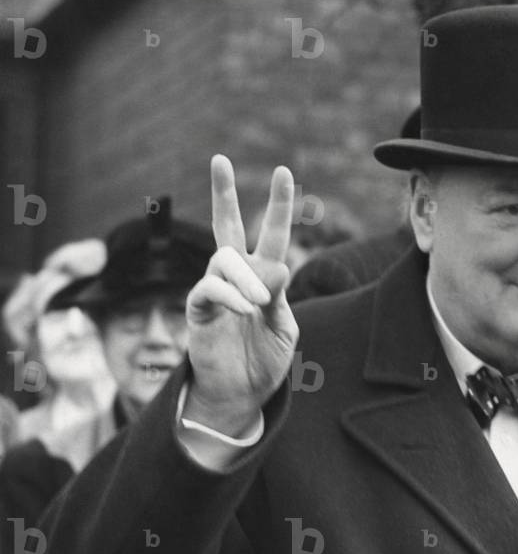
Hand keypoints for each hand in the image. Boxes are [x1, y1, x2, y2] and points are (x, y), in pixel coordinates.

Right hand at [184, 155, 298, 434]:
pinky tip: (245, 309)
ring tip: (259, 304)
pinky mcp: (198, 310)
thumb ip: (281, 296)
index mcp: (263, 278)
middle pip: (225, 226)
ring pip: (224, 259)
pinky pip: (209, 289)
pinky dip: (230, 296)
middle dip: (223, 192)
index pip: (271, 234)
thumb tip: (276, 267)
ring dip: (246, 278)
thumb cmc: (265, 361)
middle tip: (220, 159)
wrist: (242, 394)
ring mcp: (215, 290)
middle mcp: (236, 277)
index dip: (278, 205)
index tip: (283, 172)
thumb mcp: (285, 326)